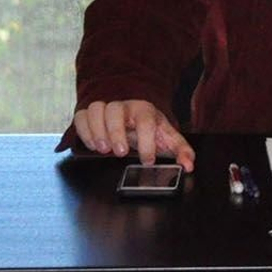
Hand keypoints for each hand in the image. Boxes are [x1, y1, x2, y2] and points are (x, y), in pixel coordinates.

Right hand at [70, 100, 195, 170]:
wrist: (133, 115)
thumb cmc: (150, 128)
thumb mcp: (167, 138)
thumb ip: (181, 151)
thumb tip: (189, 165)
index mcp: (145, 110)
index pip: (145, 120)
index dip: (146, 141)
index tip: (148, 160)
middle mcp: (124, 106)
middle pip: (116, 111)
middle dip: (117, 132)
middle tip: (121, 153)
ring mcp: (105, 108)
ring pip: (96, 110)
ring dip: (97, 130)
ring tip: (105, 150)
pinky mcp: (90, 114)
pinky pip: (82, 116)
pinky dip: (84, 130)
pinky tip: (92, 145)